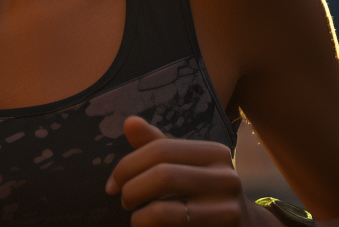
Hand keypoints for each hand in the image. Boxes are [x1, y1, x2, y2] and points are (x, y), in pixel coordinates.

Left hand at [106, 116, 256, 224]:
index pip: (160, 149)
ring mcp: (226, 210)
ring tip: (135, 217)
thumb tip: (129, 122)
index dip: (128, 165)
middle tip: (123, 200)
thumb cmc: (206, 193)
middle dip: (131, 189)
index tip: (113, 183)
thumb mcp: (186, 165)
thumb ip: (157, 146)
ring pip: (162, 211)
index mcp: (214, 152)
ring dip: (137, 216)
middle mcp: (226, 177)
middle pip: (162, 176)